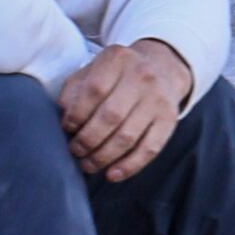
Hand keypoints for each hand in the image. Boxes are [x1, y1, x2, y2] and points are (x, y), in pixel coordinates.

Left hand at [60, 40, 184, 182]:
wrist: (161, 67)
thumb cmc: (115, 75)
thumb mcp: (92, 70)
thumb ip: (74, 91)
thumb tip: (65, 119)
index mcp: (118, 59)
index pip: (94, 90)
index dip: (76, 115)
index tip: (67, 128)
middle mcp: (143, 76)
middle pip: (111, 116)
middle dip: (87, 140)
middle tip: (75, 151)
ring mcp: (158, 99)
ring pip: (128, 136)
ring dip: (104, 157)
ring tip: (88, 164)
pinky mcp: (170, 119)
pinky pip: (150, 148)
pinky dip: (130, 166)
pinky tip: (113, 175)